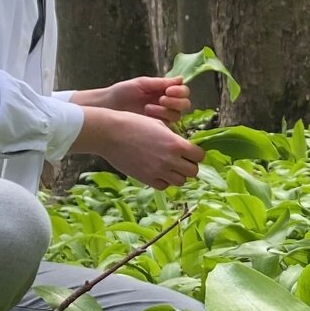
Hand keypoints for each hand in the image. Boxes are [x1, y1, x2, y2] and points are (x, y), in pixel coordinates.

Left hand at [72, 77, 191, 122]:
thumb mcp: (142, 84)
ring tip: (148, 108)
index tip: (169, 90)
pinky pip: (168, 127)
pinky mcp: (157, 129)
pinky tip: (147, 117)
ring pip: (177, 116)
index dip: (180, 91)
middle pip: (184, 105)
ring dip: (165, 111)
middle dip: (175, 102)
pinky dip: (160, 121)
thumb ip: (161, 82)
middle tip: (161, 99)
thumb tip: (181, 78)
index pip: (183, 92)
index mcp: (164, 91)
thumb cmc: (122, 92)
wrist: (107, 107)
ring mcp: (162, 117)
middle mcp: (166, 104)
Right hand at [73, 107, 205, 188]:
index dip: (196, 154)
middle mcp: (170, 159)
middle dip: (189, 166)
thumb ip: (174, 138)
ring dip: (178, 175)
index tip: (190, 151)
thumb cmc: (133, 124)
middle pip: (193, 172)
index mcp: (176, 144)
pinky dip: (164, 181)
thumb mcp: (159, 125)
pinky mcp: (146, 178)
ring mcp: (158, 171)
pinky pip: (163, 186)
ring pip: (180, 182)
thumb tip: (183, 147)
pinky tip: (158, 172)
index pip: (199, 156)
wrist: (110, 133)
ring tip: (170, 166)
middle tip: (181, 160)